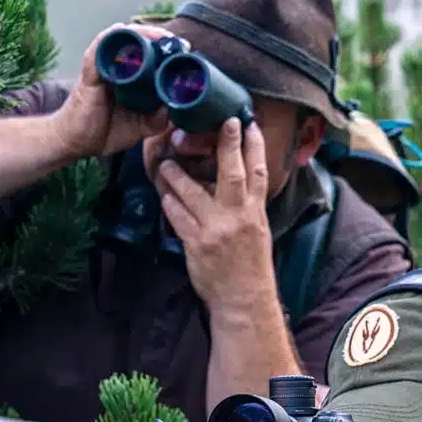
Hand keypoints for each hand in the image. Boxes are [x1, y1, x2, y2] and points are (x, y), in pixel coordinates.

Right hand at [50, 23, 180, 159]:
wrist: (76, 143)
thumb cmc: (105, 131)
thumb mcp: (141, 127)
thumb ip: (157, 119)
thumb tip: (175, 108)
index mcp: (130, 78)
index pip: (149, 55)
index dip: (168, 51)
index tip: (187, 53)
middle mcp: (116, 67)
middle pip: (138, 41)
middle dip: (160, 38)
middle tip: (180, 44)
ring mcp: (102, 67)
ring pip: (121, 38)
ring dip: (142, 33)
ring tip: (161, 37)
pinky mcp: (89, 72)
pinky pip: (98, 48)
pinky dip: (112, 37)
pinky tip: (124, 31)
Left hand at [155, 118, 275, 312]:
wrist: (243, 300)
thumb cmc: (250, 267)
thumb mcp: (258, 234)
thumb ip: (247, 208)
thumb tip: (238, 186)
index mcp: (256, 214)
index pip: (258, 173)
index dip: (254, 147)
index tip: (249, 124)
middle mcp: (239, 218)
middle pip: (232, 173)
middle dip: (227, 145)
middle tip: (222, 122)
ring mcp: (217, 230)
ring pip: (193, 192)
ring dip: (176, 174)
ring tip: (164, 160)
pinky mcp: (197, 244)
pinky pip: (178, 216)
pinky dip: (169, 203)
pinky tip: (163, 194)